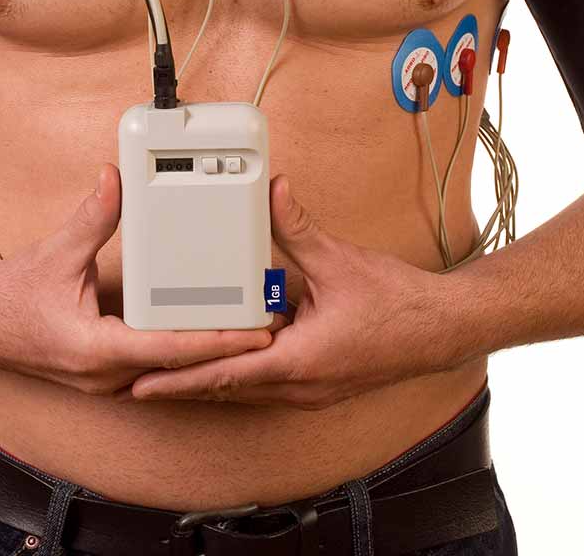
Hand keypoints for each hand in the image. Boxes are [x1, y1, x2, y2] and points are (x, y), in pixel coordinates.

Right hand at [0, 164, 271, 394]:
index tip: (257, 335)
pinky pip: (151, 370)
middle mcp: (104, 375)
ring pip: (167, 374)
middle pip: (179, 368)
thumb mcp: (55, 253)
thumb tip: (116, 179)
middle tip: (270, 329)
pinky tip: (205, 336)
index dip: (219, 342)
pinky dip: (180, 355)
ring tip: (248, 332)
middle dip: (226, 350)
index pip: (170, 350)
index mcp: (95, 350)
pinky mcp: (103, 375)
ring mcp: (104, 380)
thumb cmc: (8, 297)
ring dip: (205, 356)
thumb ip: (93, 217)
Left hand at [129, 176, 469, 408]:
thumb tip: (272, 193)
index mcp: (298, 361)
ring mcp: (310, 390)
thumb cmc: (398, 305)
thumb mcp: (339, 261)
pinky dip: (245, 371)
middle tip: (141, 375)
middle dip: (185, 380)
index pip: (224, 374)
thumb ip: (297, 229)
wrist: (442, 329)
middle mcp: (300, 385)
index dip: (180, 379)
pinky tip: (232, 352)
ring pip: (248, 388)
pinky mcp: (320, 383)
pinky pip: (270, 383)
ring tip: (174, 367)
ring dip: (214, 376)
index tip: (144, 383)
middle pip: (228, 386)